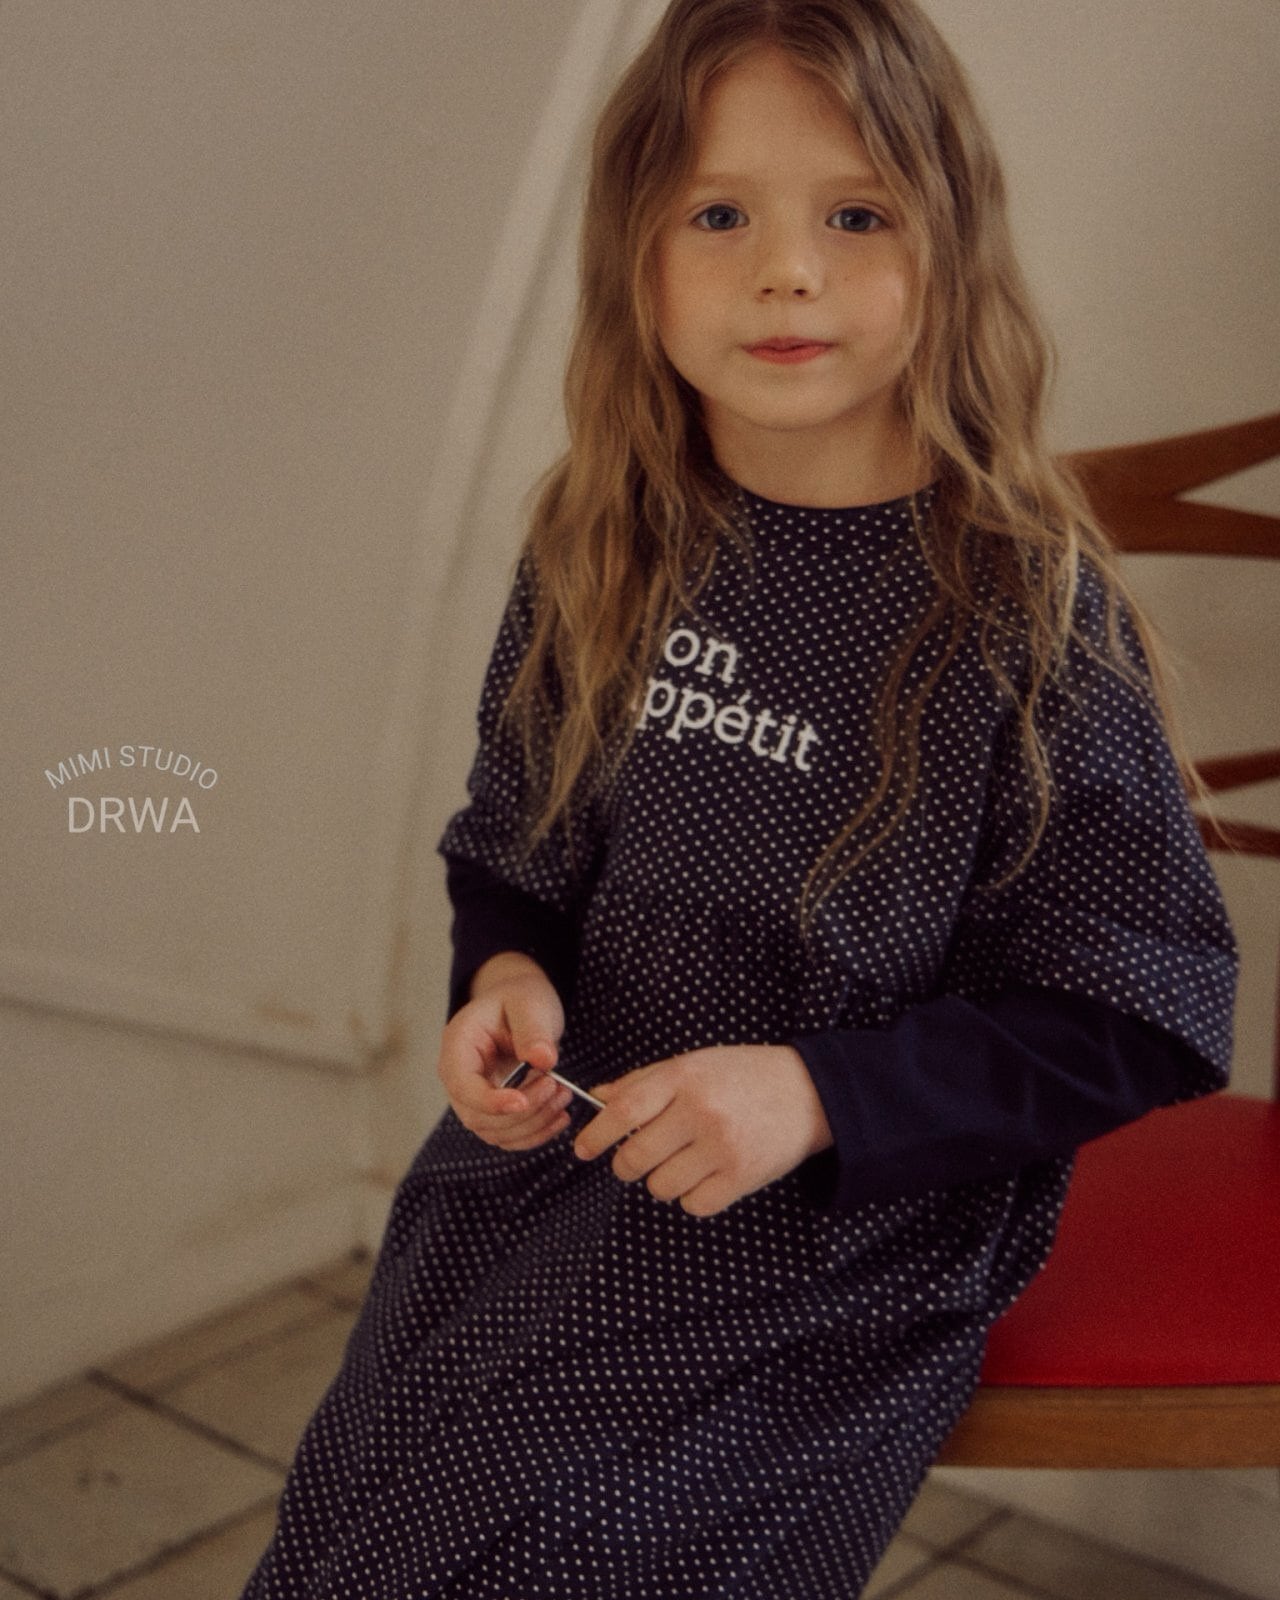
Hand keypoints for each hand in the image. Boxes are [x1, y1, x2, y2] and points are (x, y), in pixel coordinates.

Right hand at [436, 952, 571, 1150]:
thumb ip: (533, 1030)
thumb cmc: (519, 999)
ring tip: (563, 1096)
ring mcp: (474, 1099)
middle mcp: (459, 1078)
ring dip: (533, 1124)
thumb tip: (544, 1060)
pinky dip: (536, 1133)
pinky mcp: (493, 1112)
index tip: (523, 1100)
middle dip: (523, 1112)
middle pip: (479, 1117)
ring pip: (495, 1133)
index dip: (490, 1101)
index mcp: (457, 1046)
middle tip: (557, 1087)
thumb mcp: (528, 1002)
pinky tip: (560, 1116)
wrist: (520, 1006)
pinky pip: (510, 1137)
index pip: (463, 1086)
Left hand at [572, 1043, 833, 1215]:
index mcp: (684, 1077)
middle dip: (624, 1165)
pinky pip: (694, 1204)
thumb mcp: (693, 1063)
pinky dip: (691, 1197)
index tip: (583, 1149)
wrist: (809, 1092)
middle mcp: (701, 1111)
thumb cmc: (743, 1074)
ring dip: (660, 1181)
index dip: (597, 1134)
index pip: (624, 1110)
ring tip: (680, 1162)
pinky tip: (704, 1176)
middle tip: (630, 1162)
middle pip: (636, 1156)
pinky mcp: (743, 1176)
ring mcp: (723, 1146)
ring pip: (662, 1186)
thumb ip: (644, 1081)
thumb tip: (599, 1098)